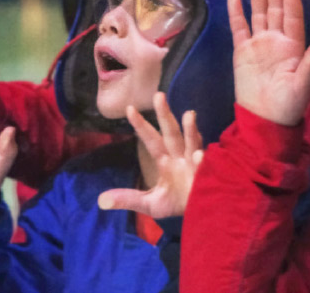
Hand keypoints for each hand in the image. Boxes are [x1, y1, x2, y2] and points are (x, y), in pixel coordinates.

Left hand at [97, 92, 202, 218]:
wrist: (203, 214)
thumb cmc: (178, 203)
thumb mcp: (150, 204)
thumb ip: (128, 199)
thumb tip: (101, 201)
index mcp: (166, 160)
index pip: (151, 140)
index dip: (141, 126)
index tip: (129, 109)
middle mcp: (181, 157)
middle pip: (172, 133)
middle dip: (165, 115)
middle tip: (158, 95)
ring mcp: (196, 164)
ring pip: (192, 143)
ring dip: (191, 130)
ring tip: (189, 114)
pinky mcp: (208, 175)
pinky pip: (205, 167)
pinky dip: (202, 161)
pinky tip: (198, 156)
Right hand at [229, 0, 309, 125]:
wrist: (264, 118)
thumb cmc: (288, 104)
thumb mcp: (302, 86)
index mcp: (294, 46)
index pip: (292, 15)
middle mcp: (277, 40)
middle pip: (275, 8)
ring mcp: (259, 44)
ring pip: (258, 13)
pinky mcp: (242, 52)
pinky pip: (239, 28)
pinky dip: (237, 13)